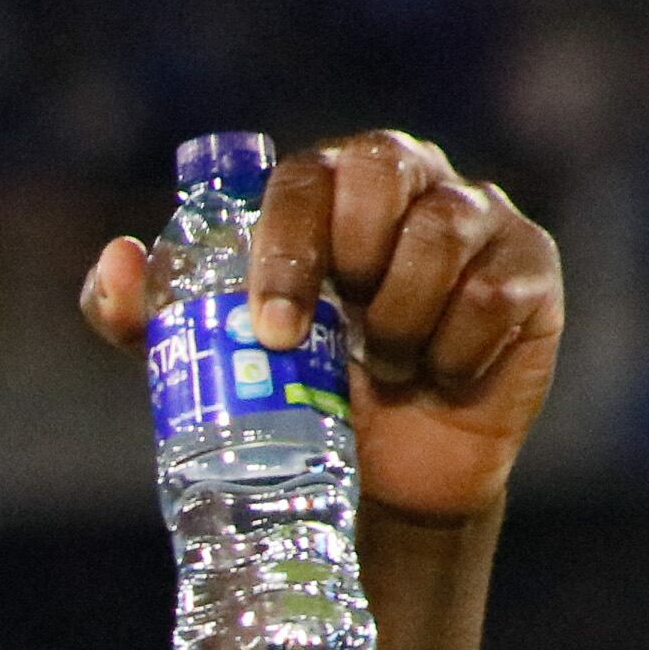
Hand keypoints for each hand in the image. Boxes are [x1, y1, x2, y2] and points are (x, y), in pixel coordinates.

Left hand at [77, 133, 563, 527]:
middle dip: (353, 263)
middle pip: (384, 171)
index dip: (288, 247)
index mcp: (329, 189)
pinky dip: (456, 351)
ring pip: (443, 237)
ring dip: (404, 321)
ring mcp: (479, 220)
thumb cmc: (296, 395)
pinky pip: (494, 296)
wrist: (383, 478)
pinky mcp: (531, 270)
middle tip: (334, 342)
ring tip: (388, 367)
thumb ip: (149, 315)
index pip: (304, 177)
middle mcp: (410, 184)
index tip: (271, 329)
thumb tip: (117, 262)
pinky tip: (440, 376)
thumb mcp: (210, 362)